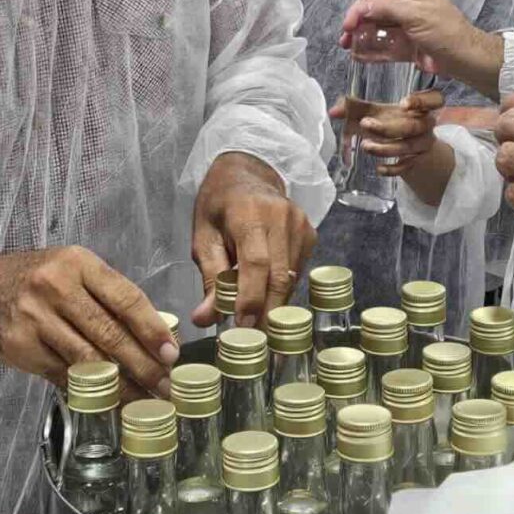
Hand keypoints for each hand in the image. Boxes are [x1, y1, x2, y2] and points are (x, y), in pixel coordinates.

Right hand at [0, 247, 178, 398]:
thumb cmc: (37, 278)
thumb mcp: (72, 269)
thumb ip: (106, 296)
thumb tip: (154, 334)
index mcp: (79, 263)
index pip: (125, 298)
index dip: (151, 328)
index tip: (171, 353)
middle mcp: (57, 287)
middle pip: (109, 333)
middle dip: (142, 364)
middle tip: (165, 387)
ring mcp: (35, 319)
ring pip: (87, 359)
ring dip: (120, 385)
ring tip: (143, 400)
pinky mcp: (19, 347)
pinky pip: (62, 374)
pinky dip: (87, 390)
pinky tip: (107, 401)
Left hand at [191, 152, 315, 329]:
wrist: (247, 173)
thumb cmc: (219, 206)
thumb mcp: (203, 238)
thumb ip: (209, 278)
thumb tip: (205, 319)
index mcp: (249, 212)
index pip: (256, 262)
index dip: (251, 298)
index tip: (241, 327)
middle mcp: (281, 216)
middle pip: (279, 275)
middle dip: (266, 311)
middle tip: (251, 340)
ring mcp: (300, 223)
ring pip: (291, 277)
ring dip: (274, 303)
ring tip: (255, 322)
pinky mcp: (310, 232)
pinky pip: (298, 270)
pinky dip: (282, 288)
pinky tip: (267, 294)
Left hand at [330, 89, 444, 177]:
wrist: (411, 147)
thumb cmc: (393, 121)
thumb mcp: (377, 112)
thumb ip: (354, 108)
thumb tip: (332, 112)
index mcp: (421, 106)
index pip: (435, 99)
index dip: (422, 100)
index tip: (403, 103)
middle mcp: (426, 125)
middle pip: (412, 126)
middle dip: (387, 127)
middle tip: (365, 124)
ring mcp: (423, 144)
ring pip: (407, 148)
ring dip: (385, 148)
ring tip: (364, 146)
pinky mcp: (417, 161)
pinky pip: (406, 166)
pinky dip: (392, 169)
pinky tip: (379, 169)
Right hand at [339, 0, 503, 98]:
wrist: (464, 60)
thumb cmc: (443, 30)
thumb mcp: (414, 14)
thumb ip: (385, 8)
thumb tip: (359, 7)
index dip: (364, 0)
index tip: (353, 17)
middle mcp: (409, 3)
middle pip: (377, 7)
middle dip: (359, 20)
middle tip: (345, 34)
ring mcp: (407, 25)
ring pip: (378, 27)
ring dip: (361, 35)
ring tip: (347, 45)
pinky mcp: (407, 44)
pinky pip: (385, 44)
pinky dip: (371, 49)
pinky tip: (357, 55)